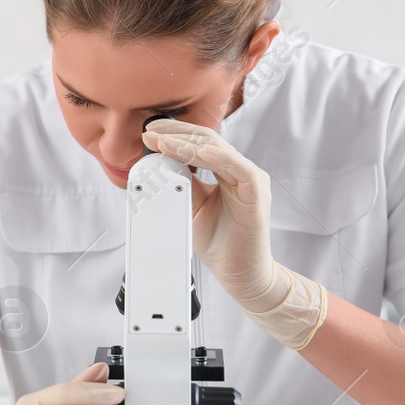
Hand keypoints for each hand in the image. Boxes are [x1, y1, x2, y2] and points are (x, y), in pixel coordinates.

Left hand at [141, 118, 282, 308]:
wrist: (237, 272)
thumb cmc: (217, 240)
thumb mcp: (190, 204)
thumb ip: (181, 181)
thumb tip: (159, 161)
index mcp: (226, 170)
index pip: (200, 143)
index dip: (175, 135)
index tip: (149, 134)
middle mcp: (239, 170)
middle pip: (207, 140)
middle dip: (176, 133)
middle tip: (150, 133)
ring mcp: (249, 179)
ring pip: (217, 149)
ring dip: (186, 143)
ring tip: (161, 141)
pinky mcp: (256, 192)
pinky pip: (236, 167)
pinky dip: (213, 157)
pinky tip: (193, 153)